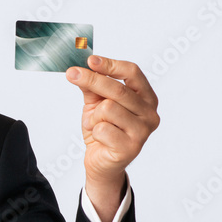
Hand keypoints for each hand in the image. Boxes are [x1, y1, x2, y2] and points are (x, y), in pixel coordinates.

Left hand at [66, 55, 159, 221]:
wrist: (100, 162)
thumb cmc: (103, 130)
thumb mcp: (95, 104)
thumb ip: (92, 87)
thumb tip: (81, 69)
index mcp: (146, 98)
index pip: (133, 73)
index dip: (111, 65)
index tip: (90, 59)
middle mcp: (150, 113)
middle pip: (118, 89)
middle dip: (92, 80)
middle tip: (71, 74)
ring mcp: (143, 131)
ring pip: (108, 108)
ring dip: (93, 116)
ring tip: (95, 125)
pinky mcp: (131, 147)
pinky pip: (103, 128)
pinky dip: (94, 131)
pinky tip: (100, 138)